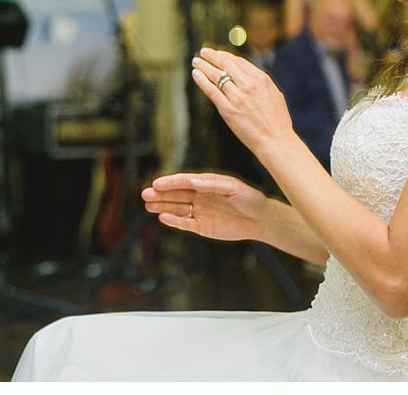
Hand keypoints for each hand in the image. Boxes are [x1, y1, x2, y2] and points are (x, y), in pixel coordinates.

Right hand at [142, 172, 268, 240]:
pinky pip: (185, 223)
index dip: (169, 182)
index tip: (156, 184)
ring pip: (176, 208)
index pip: (183, 182)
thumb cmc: (250, 199)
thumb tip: (193, 181)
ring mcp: (200, 211)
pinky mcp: (202, 226)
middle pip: (175, 195)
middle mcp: (199, 197)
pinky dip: (174, 221)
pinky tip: (162, 218)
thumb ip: (214, 184)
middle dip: (160, 194)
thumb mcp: (234, 188)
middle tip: (145, 194)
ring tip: (147, 205)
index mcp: (205, 184)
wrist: (262, 220)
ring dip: (162, 206)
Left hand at [191, 47, 294, 158]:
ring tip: (196, 61)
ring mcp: (238, 97)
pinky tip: (196, 74)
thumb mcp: (274, 95)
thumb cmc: (277, 121)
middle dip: (213, 56)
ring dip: (204, 66)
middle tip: (204, 51)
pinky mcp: (228, 110)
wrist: (275, 140)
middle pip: (226, 64)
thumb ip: (260, 84)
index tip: (218, 53)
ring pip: (216, 75)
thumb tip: (249, 76)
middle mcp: (249, 85)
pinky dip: (202, 80)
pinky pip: (211, 90)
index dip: (226, 56)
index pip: (239, 62)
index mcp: (262, 79)